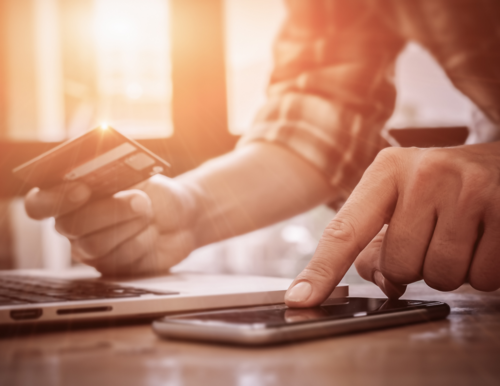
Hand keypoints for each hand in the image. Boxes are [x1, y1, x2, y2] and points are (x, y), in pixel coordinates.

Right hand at [24, 175, 198, 276]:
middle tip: (140, 201)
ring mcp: (91, 250)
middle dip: (110, 211)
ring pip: (96, 245)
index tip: (82, 190)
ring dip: (130, 226)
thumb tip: (104, 177)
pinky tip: (152, 233)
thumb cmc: (156, 194)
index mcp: (71, 197)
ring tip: (149, 214)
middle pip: (71, 226)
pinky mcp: (111, 268)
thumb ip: (117, 177)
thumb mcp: (139, 177)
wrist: (183, 218)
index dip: (54, 199)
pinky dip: (142, 242)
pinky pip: (119, 259)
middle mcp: (74, 226)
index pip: (38, 204)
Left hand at [285, 142, 499, 305]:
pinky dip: (481, 272)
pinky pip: (481, 278)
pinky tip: (484, 239)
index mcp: (387, 170)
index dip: (321, 270)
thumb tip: (382, 282)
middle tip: (432, 236)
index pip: (345, 230)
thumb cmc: (443, 186)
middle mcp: (425, 173)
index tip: (299, 299)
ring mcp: (469, 190)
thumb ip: (379, 240)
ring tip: (459, 236)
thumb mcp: (402, 197)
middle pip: (398, 266)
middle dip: (414, 266)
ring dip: (448, 271)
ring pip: (439, 277)